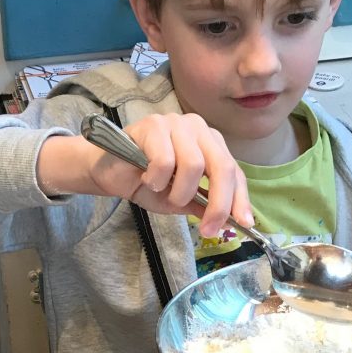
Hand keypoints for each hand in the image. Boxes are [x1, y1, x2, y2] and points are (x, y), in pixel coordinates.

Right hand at [37, 113, 251, 237]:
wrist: (109, 171)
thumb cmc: (145, 181)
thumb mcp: (179, 200)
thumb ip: (203, 205)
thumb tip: (231, 221)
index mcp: (210, 144)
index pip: (234, 171)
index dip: (240, 199)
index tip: (243, 224)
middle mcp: (198, 128)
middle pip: (222, 167)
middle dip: (218, 203)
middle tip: (207, 229)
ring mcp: (176, 123)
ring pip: (193, 165)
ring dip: (179, 191)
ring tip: (163, 192)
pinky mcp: (153, 125)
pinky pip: (165, 160)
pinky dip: (157, 179)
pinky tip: (147, 178)